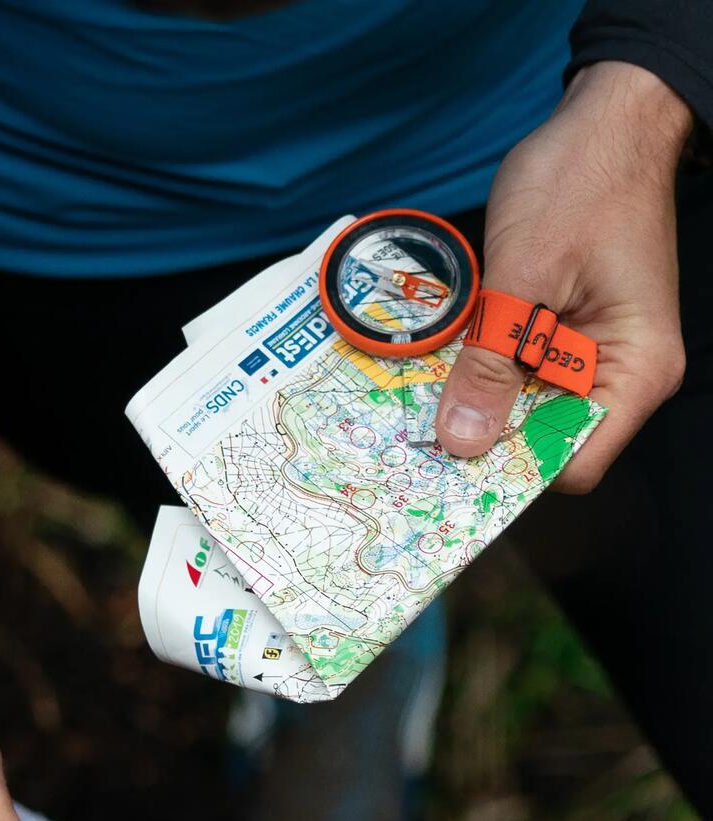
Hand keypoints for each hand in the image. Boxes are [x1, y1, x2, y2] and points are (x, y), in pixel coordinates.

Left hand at [435, 61, 692, 491]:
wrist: (602, 122)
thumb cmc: (580, 183)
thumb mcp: (522, 275)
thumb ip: (491, 363)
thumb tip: (463, 442)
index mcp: (634, 370)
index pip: (572, 462)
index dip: (510, 467)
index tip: (447, 456)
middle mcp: (619, 374)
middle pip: (543, 442)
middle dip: (483, 434)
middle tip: (416, 424)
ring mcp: (589, 355)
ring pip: (523, 410)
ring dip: (475, 399)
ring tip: (423, 387)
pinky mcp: (561, 335)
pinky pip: (517, 373)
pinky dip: (480, 368)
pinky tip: (444, 356)